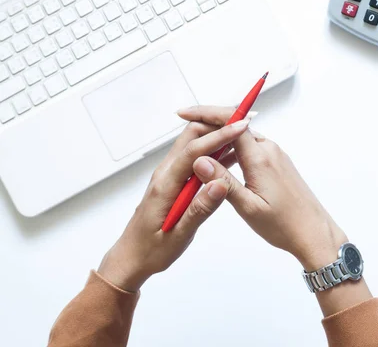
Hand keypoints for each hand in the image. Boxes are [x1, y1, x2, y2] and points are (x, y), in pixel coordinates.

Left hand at [97, 112, 249, 290]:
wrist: (131, 257)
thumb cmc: (151, 250)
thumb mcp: (179, 235)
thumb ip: (200, 208)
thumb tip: (220, 183)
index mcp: (165, 184)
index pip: (195, 150)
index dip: (220, 135)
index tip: (241, 126)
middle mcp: (166, 173)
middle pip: (192, 135)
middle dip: (218, 123)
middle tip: (245, 119)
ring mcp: (170, 175)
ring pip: (195, 143)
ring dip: (218, 134)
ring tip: (244, 131)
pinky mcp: (176, 180)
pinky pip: (196, 157)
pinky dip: (215, 151)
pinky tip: (233, 154)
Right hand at [178, 106, 347, 270]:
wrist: (313, 232)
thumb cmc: (285, 224)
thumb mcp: (248, 207)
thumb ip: (223, 183)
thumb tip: (200, 160)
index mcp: (260, 158)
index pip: (229, 122)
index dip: (204, 113)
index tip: (184, 114)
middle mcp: (269, 150)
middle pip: (234, 126)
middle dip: (208, 124)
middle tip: (184, 130)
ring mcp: (274, 155)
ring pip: (242, 137)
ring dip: (220, 138)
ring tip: (197, 147)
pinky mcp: (277, 163)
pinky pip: (251, 147)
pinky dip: (233, 148)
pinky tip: (222, 161)